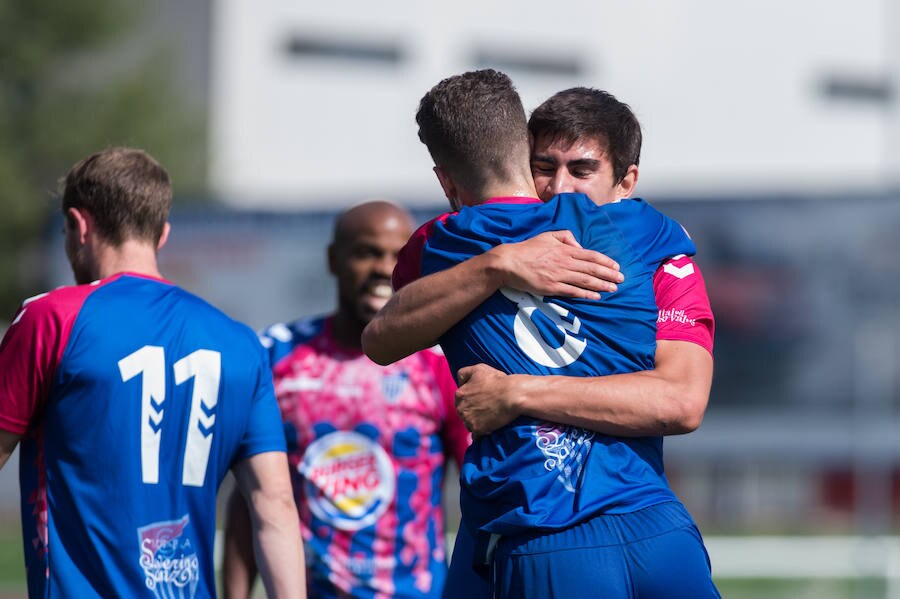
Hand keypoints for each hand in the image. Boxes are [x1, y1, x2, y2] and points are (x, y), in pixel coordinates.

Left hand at [455, 364, 520, 436]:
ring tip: (490, 417)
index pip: (460, 399)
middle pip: (463, 412)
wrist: (513, 395)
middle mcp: (460, 408)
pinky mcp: (478, 430)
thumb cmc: (498, 381)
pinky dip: (481, 432)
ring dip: (476, 422)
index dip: (471, 399)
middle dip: (472, 411)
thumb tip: (459, 382)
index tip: (482, 398)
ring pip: (468, 424)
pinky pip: (476, 435)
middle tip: (487, 408)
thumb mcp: (478, 369)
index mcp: (459, 394)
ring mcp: (468, 420)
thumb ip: (464, 373)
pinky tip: (489, 428)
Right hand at [490, 230, 622, 298]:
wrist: (509, 262)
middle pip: (592, 269)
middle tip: (621, 280)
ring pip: (585, 281)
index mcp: (565, 249)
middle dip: (609, 275)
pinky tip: (596, 297)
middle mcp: (564, 262)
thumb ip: (566, 237)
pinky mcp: (551, 287)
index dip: (605, 262)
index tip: (616, 267)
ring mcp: (558, 276)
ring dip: (602, 285)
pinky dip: (586, 294)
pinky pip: (572, 291)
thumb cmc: (528, 248)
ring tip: (613, 289)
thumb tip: (579, 245)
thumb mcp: (548, 235)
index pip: (591, 256)